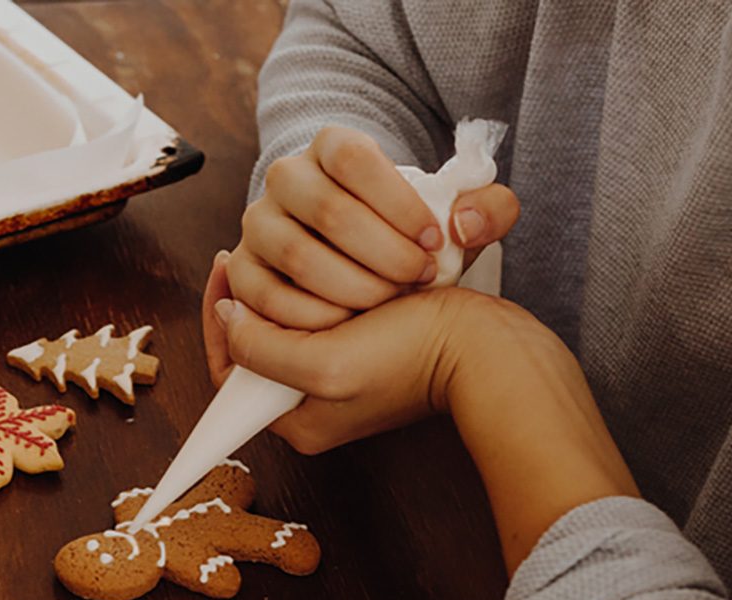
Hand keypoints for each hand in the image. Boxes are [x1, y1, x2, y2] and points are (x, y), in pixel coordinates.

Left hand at [203, 249, 476, 453]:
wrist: (487, 347)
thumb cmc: (414, 357)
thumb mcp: (324, 366)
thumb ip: (261, 350)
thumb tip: (226, 318)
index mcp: (298, 423)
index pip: (229, 372)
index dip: (219, 318)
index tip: (226, 262)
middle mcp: (314, 405)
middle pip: (257, 345)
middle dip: (255, 298)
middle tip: (256, 250)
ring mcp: (341, 376)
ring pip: (290, 322)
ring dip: (287, 285)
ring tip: (293, 250)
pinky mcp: (367, 349)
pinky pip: (323, 310)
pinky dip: (320, 282)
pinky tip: (325, 256)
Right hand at [228, 125, 519, 330]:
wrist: (358, 263)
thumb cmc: (407, 238)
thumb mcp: (455, 220)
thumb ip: (487, 211)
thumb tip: (464, 225)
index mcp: (330, 146)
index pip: (355, 159)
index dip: (399, 204)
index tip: (433, 242)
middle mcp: (285, 177)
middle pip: (328, 211)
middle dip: (382, 254)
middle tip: (416, 281)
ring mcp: (259, 224)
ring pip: (297, 254)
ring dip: (351, 287)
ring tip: (387, 304)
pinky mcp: (245, 272)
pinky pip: (269, 296)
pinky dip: (313, 316)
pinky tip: (349, 322)